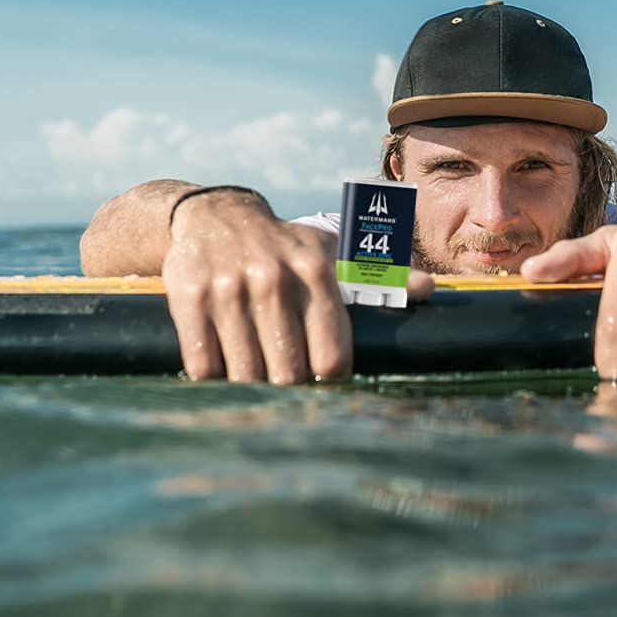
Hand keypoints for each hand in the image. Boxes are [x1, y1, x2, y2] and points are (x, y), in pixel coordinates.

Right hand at [163, 190, 431, 383]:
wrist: (212, 216)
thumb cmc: (283, 245)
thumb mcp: (330, 251)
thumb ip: (378, 276)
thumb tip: (427, 289)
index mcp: (315, 271)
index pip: (331, 357)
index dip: (329, 385)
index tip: (324, 390)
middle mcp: (273, 279)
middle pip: (288, 373)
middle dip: (290, 394)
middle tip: (289, 401)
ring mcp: (228, 289)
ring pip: (245, 374)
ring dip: (251, 393)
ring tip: (256, 396)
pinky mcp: (189, 298)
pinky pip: (203, 365)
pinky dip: (213, 382)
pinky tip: (223, 379)